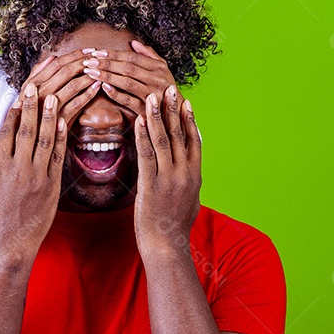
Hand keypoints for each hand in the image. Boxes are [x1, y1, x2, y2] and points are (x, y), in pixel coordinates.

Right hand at [0, 83, 67, 268]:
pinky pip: (58, 158)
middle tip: (38, 86)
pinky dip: (62, 139)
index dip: (15, 112)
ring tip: (56, 97)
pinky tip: (66, 123)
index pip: (7, 133)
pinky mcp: (52, 187)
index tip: (20, 95)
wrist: (11, 244)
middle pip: (27, 131)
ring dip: (51, 117)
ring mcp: (37, 177)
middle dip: (33, 106)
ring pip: (45, 141)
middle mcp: (18, 169)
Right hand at [23, 49, 102, 127]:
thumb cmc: (28, 112)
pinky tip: (97, 87)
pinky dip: (89, 94)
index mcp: (33, 83)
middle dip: (85, 62)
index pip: (57, 63)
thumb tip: (52, 57)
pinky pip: (78, 104)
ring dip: (89, 77)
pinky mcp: (59, 119)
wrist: (27, 139)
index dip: (75, 55)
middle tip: (99, 58)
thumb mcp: (26, 91)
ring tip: (100, 71)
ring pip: (73, 85)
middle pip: (66, 71)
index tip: (89, 50)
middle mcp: (41, 92)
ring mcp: (50, 106)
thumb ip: (37, 73)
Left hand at [80, 40, 177, 115]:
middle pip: (128, 68)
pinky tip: (103, 87)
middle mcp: (157, 80)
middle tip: (89, 61)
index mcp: (159, 68)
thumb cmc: (166, 90)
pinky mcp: (147, 110)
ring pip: (126, 83)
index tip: (97, 52)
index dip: (114, 54)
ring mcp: (152, 95)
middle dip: (106, 64)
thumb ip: (149, 55)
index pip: (133, 57)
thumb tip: (134, 42)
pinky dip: (115, 93)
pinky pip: (128, 101)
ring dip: (107, 76)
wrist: (176, 115)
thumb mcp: (163, 69)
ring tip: (91, 72)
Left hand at [133, 85, 201, 256]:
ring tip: (152, 95)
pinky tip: (138, 119)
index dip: (189, 118)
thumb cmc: (175, 226)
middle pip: (180, 134)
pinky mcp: (152, 185)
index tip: (185, 100)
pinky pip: (146, 154)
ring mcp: (169, 178)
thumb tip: (193, 169)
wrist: (166, 246)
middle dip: (174, 109)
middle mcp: (185, 173)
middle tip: (169, 87)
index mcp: (195, 175)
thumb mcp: (191, 200)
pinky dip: (142, 135)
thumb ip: (191, 181)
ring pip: (164, 140)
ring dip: (157, 115)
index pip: (194, 140)